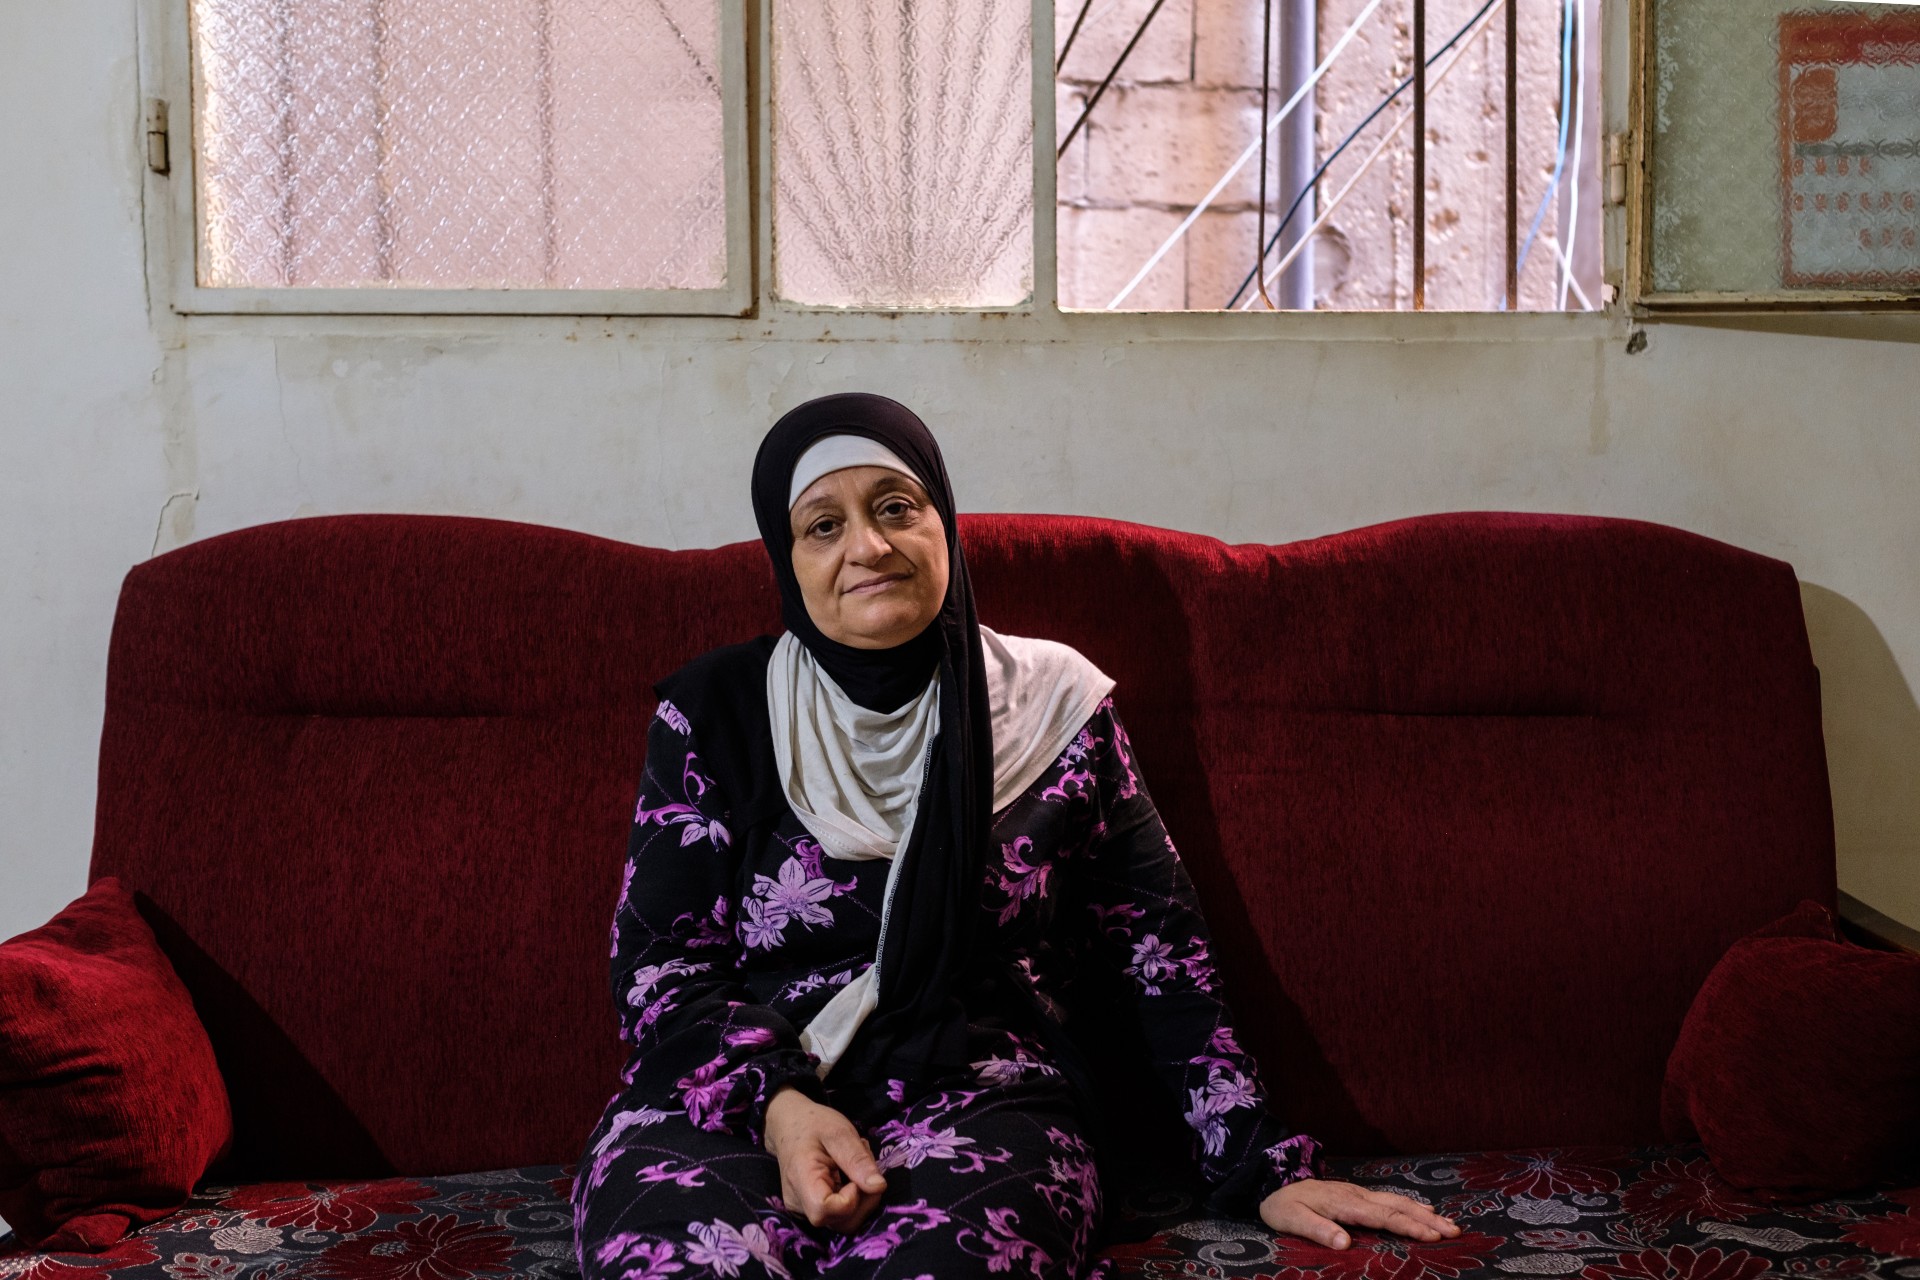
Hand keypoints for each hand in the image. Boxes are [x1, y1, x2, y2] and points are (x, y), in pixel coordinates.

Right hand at [762, 1085, 887, 1233]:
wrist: (790, 1125)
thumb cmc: (813, 1124)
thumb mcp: (839, 1132)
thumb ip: (858, 1160)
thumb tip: (879, 1187)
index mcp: (801, 1179)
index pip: (825, 1210)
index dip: (850, 1198)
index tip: (855, 1174)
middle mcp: (798, 1202)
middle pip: (840, 1221)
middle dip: (864, 1198)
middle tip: (864, 1164)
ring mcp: (804, 1209)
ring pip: (843, 1221)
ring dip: (862, 1198)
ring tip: (856, 1167)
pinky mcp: (811, 1210)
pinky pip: (839, 1215)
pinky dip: (853, 1198)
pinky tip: (848, 1175)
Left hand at [1259, 1178, 1460, 1248]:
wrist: (1274, 1182)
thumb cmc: (1283, 1205)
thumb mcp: (1293, 1220)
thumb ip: (1318, 1230)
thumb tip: (1346, 1243)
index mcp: (1345, 1204)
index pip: (1383, 1216)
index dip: (1409, 1226)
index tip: (1432, 1236)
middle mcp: (1357, 1196)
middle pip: (1398, 1207)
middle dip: (1428, 1220)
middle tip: (1455, 1232)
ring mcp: (1359, 1194)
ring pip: (1397, 1201)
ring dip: (1424, 1213)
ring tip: (1450, 1224)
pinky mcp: (1357, 1195)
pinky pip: (1390, 1200)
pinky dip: (1411, 1205)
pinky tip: (1424, 1211)